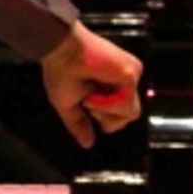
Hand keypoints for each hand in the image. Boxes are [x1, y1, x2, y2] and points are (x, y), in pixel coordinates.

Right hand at [41, 23, 141, 147]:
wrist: (61, 50)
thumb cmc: (60, 69)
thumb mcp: (68, 104)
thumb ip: (79, 124)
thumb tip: (87, 143)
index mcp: (109, 85)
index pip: (121, 114)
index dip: (105, 118)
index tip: (87, 103)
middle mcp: (122, 81)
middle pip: (129, 116)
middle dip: (107, 117)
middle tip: (89, 100)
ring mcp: (129, 75)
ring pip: (130, 112)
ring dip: (105, 107)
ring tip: (91, 92)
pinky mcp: (132, 72)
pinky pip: (127, 102)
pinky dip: (108, 102)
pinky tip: (96, 88)